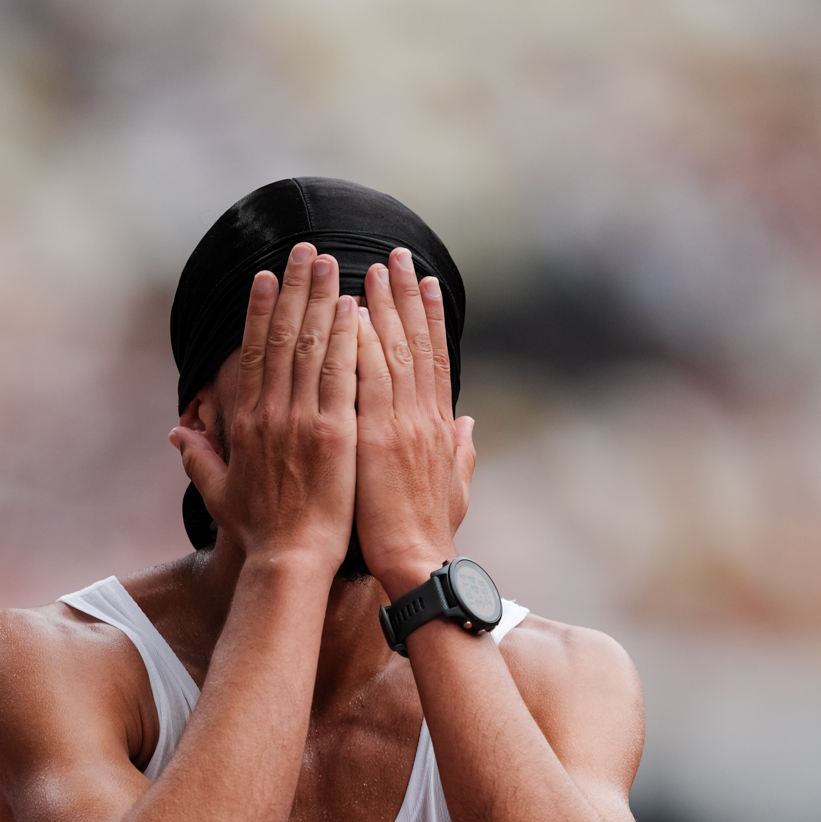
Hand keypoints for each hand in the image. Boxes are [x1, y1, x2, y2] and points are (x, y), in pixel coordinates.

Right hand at [169, 246, 358, 570]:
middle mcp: (272, 413)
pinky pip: (343, 377)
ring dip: (322, 300)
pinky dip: (347, 340)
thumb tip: (176, 432)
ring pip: (312, 347)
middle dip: (295, 288)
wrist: (289, 562)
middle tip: (307, 249)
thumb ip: (196, 457)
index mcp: (247, 422)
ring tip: (334, 262)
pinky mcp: (337, 435)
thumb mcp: (217, 493)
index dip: (260, 310)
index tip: (268, 276)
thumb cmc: (258, 533)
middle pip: (283, 337)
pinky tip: (354, 308)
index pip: (253, 353)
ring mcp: (304, 422)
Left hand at [353, 249, 477, 597]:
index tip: (426, 283)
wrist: (418, 565)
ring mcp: (401, 424)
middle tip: (398, 255)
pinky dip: (361, 344)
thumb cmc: (427, 535)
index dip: (430, 319)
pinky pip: (367, 379)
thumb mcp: (453, 490)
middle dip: (407, 296)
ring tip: (374, 267)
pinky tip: (351, 312)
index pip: (433, 360)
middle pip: (416, 343)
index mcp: (437, 427)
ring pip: (393, 352)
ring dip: (384, 306)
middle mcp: (423, 417)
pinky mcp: (377, 438)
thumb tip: (469, 425)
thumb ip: (460, 453)